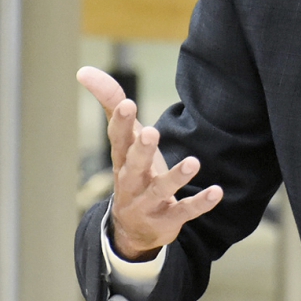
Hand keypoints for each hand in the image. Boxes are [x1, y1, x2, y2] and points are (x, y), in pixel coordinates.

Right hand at [77, 66, 221, 260]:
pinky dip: (200, 203)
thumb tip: (83, 71)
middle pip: (134, 165)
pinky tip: (217, 191)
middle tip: (151, 132)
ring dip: (176, 177)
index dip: (121, 122)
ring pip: (160, 190)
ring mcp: (148, 203)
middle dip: (142, 150)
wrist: (134, 230)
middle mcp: (131, 181)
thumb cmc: (133, 171)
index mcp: (121, 159)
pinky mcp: (168, 220)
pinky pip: (184, 211)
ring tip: (193, 162)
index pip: (118, 138)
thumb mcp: (123, 140)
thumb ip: (110, 103)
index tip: (127, 104)